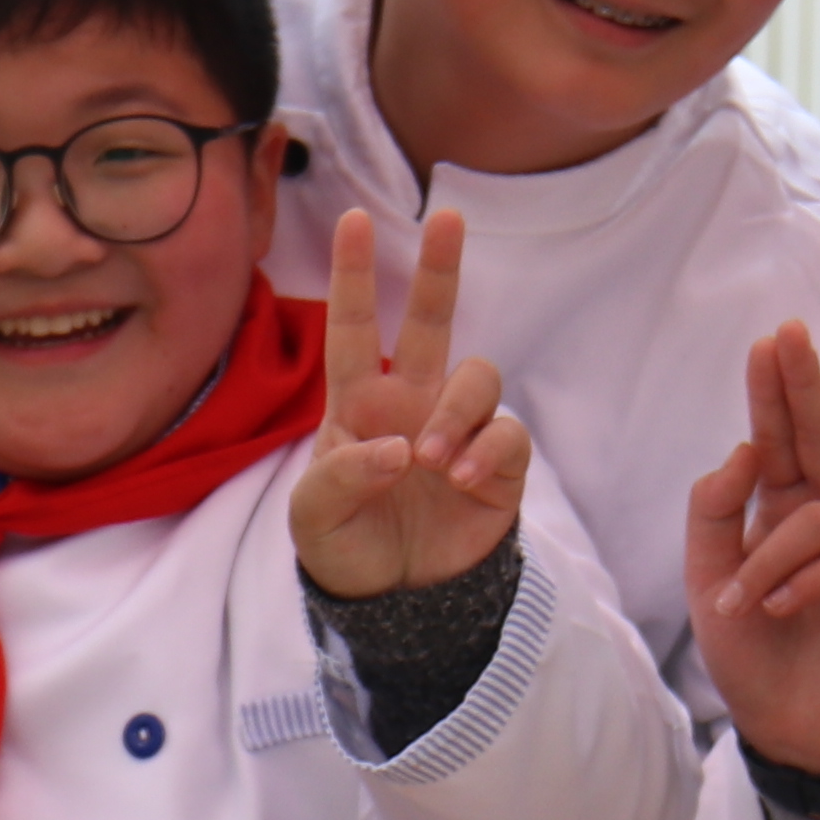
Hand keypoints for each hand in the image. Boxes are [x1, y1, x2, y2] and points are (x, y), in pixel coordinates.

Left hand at [292, 208, 535, 598]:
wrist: (396, 602)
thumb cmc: (344, 546)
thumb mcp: (312, 517)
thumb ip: (339, 475)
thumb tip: (397, 445)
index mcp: (360, 404)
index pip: (356, 329)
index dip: (355, 276)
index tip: (355, 220)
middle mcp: (414, 403)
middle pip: (433, 321)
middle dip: (441, 268)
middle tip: (448, 217)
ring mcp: (459, 429)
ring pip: (477, 375)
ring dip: (457, 411)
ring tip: (433, 461)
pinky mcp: (499, 464)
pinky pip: (507, 432)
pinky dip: (485, 450)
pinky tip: (461, 480)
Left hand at [687, 322, 819, 778]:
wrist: (791, 731)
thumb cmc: (756, 655)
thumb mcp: (709, 581)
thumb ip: (715, 514)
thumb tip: (743, 450)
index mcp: (793, 509)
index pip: (786, 439)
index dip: (779, 392)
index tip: (771, 341)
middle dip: (805, 387)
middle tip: (788, 336)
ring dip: (768, 561)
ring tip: (738, 603)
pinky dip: (807, 583)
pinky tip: (780, 608)